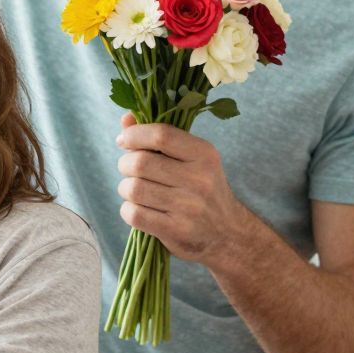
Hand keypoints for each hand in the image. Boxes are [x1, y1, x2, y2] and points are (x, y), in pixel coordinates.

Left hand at [116, 114, 248, 266]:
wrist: (229, 233)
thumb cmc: (203, 190)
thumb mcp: (192, 159)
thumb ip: (160, 137)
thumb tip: (126, 118)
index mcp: (204, 154)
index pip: (161, 134)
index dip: (135, 134)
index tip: (124, 141)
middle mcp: (199, 179)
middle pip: (140, 163)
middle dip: (125, 164)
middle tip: (130, 170)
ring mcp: (189, 207)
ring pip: (134, 189)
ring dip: (125, 189)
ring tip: (134, 191)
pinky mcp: (176, 230)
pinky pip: (134, 214)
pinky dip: (128, 210)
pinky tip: (138, 209)